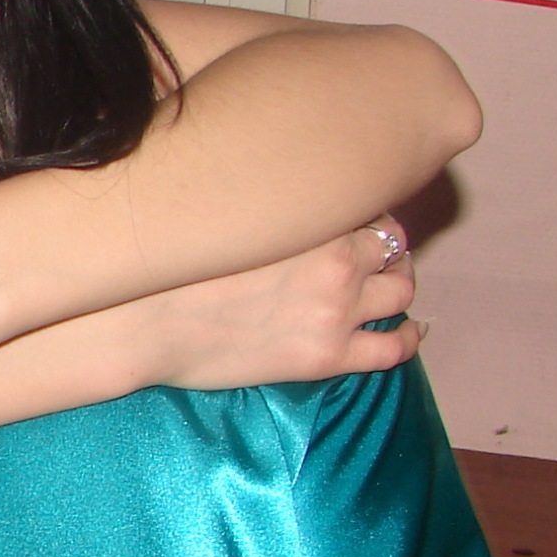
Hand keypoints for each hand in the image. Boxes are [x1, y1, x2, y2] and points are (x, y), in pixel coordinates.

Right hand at [135, 222, 421, 390]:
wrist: (146, 324)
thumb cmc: (169, 267)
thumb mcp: (227, 218)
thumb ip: (269, 211)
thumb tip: (275, 201)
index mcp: (311, 219)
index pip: (367, 208)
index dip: (365, 217)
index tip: (355, 225)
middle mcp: (336, 260)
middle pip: (393, 247)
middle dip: (389, 251)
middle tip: (375, 259)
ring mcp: (337, 310)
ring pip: (402, 291)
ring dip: (400, 287)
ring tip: (392, 291)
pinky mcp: (329, 355)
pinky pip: (394, 348)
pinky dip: (410, 337)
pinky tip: (409, 332)